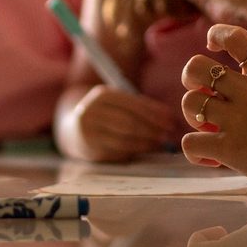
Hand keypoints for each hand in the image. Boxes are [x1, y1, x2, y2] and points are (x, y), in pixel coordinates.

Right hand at [56, 86, 176, 163]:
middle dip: (153, 130)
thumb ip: (141, 108)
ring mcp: (88, 131)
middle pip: (130, 123)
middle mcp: (92, 111)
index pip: (134, 105)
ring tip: (159, 143)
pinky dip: (134, 151)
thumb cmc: (107, 114)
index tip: (171, 121)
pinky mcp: (89, 148)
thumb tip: (170, 118)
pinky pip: (117, 152)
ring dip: (146, 143)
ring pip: (124, 139)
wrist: (75, 129)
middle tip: (168, 135)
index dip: (155, 114)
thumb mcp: (119, 103)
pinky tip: (144, 150)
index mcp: (102, 94)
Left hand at [179, 24, 246, 196]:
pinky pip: (191, 143)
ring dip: (193, 114)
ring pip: (189, 102)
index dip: (217, 35)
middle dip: (192, 78)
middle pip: (198, 66)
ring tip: (208, 128)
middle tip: (202, 93)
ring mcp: (238, 120)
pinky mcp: (230, 149)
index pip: (236, 39)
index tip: (212, 44)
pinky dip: (195, 152)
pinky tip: (212, 160)